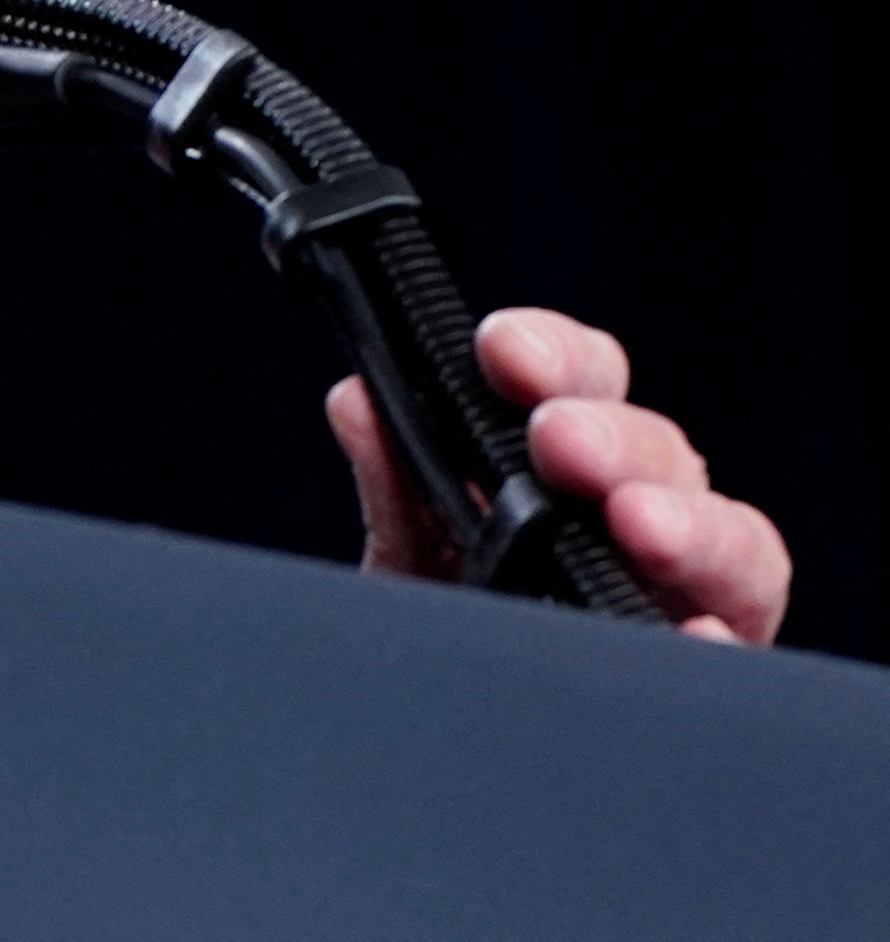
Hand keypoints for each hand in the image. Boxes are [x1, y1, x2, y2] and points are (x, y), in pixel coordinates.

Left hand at [325, 307, 790, 643]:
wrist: (440, 746)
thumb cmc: (446, 633)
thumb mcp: (411, 559)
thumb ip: (394, 485)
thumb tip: (357, 400)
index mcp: (568, 466)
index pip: (584, 380)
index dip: (555, 353)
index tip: (502, 349)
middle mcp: (637, 516)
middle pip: (660, 451)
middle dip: (612, 435)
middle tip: (558, 440)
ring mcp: (687, 595)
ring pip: (730, 539)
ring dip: (687, 522)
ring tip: (640, 523)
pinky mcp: (711, 671)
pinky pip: (739, 652)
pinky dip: (718, 639)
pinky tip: (694, 634)